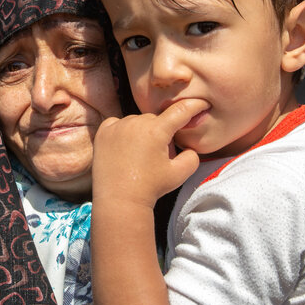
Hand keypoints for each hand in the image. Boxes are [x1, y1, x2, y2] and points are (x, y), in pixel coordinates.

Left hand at [92, 99, 206, 207]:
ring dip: (142, 132)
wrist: (120, 200)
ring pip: (137, 121)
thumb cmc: (151, 188)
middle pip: (156, 120)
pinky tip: (124, 148)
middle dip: (161, 132)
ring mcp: (117, 126)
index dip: (193, 106)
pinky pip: (118, 124)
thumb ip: (192, 156)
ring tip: (140, 155)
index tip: (201, 103)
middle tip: (159, 154)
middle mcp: (135, 123)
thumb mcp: (180, 174)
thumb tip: (189, 147)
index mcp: (156, 130)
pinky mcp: (103, 132)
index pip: (180, 111)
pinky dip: (123, 131)